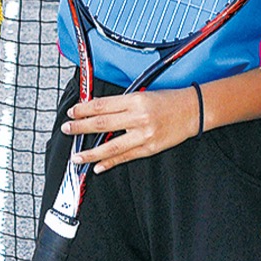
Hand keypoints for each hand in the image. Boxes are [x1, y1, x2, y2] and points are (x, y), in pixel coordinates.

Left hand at [61, 88, 199, 172]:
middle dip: (81, 127)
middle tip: (67, 129)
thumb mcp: (143, 94)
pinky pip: (125, 157)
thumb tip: (99, 112)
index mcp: (135, 100)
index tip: (72, 112)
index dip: (84, 109)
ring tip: (77, 156)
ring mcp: (143, 135)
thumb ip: (122, 104)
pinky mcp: (149, 148)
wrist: (192, 110)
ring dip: (91, 152)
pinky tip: (98, 166)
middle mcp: (137, 117)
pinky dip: (109, 162)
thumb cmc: (168, 100)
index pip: (102, 105)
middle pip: (102, 124)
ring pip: (110, 146)